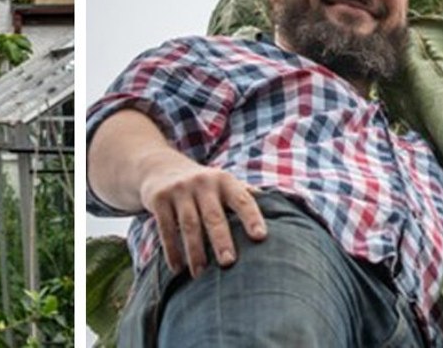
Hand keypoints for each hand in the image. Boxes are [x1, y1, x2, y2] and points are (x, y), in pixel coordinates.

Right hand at [137, 155, 265, 277]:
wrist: (160, 168)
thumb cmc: (203, 185)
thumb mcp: (224, 183)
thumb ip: (246, 196)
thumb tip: (283, 210)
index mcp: (225, 180)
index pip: (242, 199)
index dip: (252, 218)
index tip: (261, 237)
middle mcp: (203, 182)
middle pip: (213, 215)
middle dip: (221, 240)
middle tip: (229, 263)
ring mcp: (179, 190)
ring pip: (189, 225)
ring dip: (195, 252)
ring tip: (201, 274)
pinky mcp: (159, 199)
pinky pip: (166, 228)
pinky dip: (172, 250)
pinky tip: (177, 267)